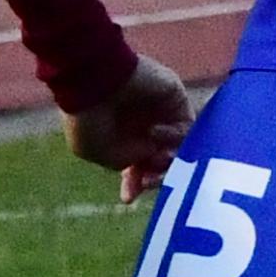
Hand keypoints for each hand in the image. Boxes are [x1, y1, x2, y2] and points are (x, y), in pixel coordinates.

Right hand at [66, 54, 196, 200]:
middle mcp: (143, 125)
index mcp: (120, 136)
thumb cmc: (87, 114)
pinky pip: (188, 127)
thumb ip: (122, 162)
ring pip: (179, 148)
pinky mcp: (176, 98)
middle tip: (148, 181)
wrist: (94, 78)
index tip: (127, 198)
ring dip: (169, 160)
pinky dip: (174, 136)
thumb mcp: (93, 149)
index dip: (135, 185)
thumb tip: (147, 159)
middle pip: (162, 161)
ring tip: (152, 156)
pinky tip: (154, 131)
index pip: (138, 167)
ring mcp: (161, 112)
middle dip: (157, 177)